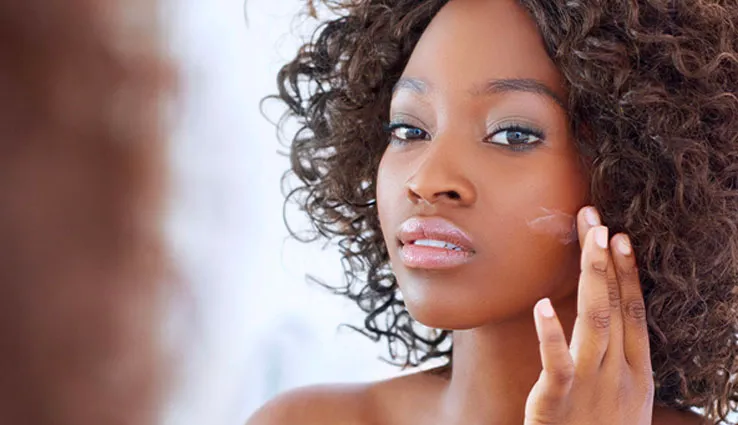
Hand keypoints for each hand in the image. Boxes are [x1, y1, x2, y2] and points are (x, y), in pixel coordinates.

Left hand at [524, 206, 653, 424]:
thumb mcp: (621, 401)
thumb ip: (615, 363)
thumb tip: (610, 326)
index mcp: (635, 373)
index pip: (633, 313)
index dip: (627, 274)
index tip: (620, 238)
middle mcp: (619, 376)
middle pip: (615, 307)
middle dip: (606, 260)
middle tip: (597, 219)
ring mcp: (591, 388)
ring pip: (594, 324)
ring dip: (592, 279)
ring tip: (588, 241)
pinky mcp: (558, 404)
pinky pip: (558, 365)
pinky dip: (552, 335)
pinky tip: (543, 307)